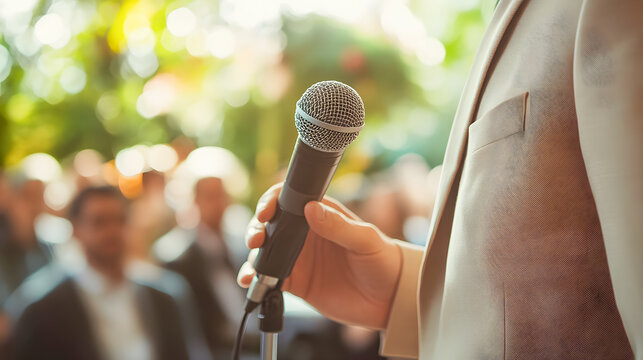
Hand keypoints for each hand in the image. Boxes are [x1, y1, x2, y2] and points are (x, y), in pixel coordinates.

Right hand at [238, 184, 403, 328]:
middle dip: (256, 228)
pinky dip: (256, 279)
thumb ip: (338, 226)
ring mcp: (298, 258)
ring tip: (252, 267)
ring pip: (265, 251)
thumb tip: (311, 208)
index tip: (266, 212)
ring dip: (253, 256)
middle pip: (270, 225)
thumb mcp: (365, 240)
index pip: (289, 199)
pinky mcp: (296, 282)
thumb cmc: (383, 260)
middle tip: (256, 239)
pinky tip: (250, 281)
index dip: (272, 201)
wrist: (389, 299)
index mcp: (321, 214)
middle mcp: (305, 233)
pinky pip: (269, 278)